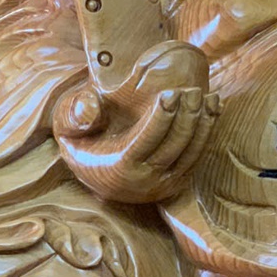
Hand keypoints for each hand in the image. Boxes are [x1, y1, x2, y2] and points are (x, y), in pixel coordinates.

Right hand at [53, 41, 219, 202]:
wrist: (90, 171)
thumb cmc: (79, 141)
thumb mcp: (65, 126)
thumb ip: (74, 114)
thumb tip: (92, 108)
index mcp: (119, 169)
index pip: (146, 141)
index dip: (161, 117)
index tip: (171, 93)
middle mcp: (145, 183)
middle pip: (174, 146)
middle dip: (188, 117)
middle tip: (194, 90)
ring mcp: (163, 186)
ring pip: (191, 153)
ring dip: (203, 124)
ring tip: (209, 97)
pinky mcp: (176, 184)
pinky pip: (196, 158)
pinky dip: (206, 134)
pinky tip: (211, 111)